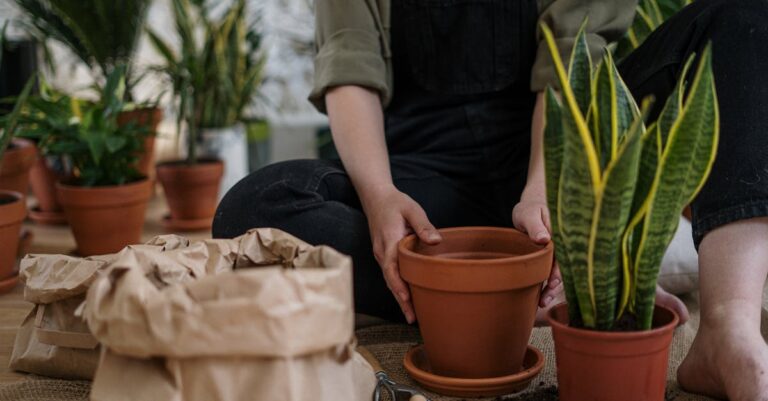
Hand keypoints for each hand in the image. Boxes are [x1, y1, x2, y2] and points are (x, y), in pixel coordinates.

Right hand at [363, 186, 441, 323]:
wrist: (375, 197)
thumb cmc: (395, 203)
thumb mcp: (412, 209)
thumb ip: (423, 225)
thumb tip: (436, 241)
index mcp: (389, 242)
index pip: (392, 269)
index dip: (399, 286)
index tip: (407, 300)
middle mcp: (382, 252)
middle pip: (390, 281)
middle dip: (400, 301)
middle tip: (413, 318)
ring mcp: (381, 255)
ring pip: (390, 280)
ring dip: (399, 297)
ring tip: (412, 315)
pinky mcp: (384, 255)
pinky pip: (390, 275)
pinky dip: (397, 288)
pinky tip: (407, 298)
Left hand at [512, 196, 562, 308]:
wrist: (530, 208)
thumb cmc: (530, 209)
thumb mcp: (529, 214)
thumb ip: (536, 226)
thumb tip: (544, 239)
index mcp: (561, 235)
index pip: (564, 255)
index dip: (559, 270)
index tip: (553, 282)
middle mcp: (563, 246)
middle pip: (563, 267)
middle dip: (556, 284)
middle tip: (546, 298)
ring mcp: (558, 253)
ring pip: (558, 273)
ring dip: (552, 288)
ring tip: (543, 302)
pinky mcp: (551, 259)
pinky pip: (552, 272)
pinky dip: (547, 284)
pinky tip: (542, 297)